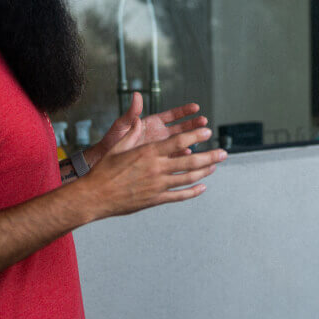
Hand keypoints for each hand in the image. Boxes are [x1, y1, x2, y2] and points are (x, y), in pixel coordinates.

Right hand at [84, 125, 225, 218]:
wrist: (94, 196)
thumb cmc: (104, 170)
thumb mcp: (118, 147)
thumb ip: (133, 133)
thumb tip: (140, 119)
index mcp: (148, 152)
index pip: (179, 141)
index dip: (196, 135)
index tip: (208, 131)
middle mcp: (156, 168)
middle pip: (191, 161)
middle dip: (210, 156)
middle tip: (224, 152)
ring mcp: (157, 185)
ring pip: (188, 178)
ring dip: (205, 172)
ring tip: (215, 167)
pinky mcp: (155, 199)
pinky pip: (179, 196)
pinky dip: (193, 192)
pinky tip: (202, 188)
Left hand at [89, 93, 207, 164]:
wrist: (104, 162)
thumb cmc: (111, 143)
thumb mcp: (121, 127)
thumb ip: (131, 113)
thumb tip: (137, 95)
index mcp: (150, 124)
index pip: (171, 116)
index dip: (184, 111)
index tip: (195, 108)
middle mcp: (157, 135)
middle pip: (180, 128)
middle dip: (193, 125)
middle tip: (204, 122)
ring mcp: (159, 149)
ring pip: (180, 143)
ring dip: (191, 140)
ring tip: (202, 138)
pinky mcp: (159, 161)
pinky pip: (174, 158)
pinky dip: (182, 156)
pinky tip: (189, 155)